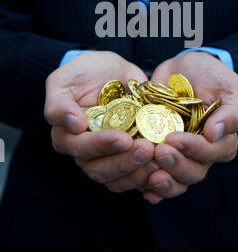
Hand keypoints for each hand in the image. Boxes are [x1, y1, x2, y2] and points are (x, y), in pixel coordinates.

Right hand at [45, 51, 154, 190]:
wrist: (112, 71)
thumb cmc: (84, 73)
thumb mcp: (64, 80)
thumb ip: (59, 103)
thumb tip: (73, 125)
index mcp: (67, 136)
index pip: (80, 148)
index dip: (101, 146)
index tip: (123, 139)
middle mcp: (87, 153)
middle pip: (100, 170)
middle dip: (124, 162)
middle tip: (147, 149)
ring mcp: (109, 158)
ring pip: (119, 179)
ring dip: (139, 172)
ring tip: (158, 157)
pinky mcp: (129, 159)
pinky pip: (137, 178)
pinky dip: (150, 178)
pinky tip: (165, 171)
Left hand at [141, 52, 237, 203]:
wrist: (181, 68)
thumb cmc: (210, 74)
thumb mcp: (230, 86)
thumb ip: (232, 110)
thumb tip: (216, 133)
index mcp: (222, 139)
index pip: (213, 153)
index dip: (194, 149)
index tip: (174, 138)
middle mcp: (201, 152)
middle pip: (194, 172)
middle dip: (176, 165)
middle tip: (159, 152)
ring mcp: (180, 155)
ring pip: (176, 180)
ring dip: (163, 179)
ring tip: (148, 169)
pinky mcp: (160, 153)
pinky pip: (158, 178)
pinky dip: (151, 188)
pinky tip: (145, 189)